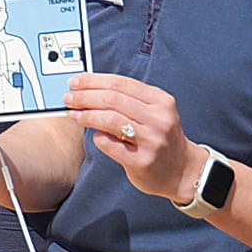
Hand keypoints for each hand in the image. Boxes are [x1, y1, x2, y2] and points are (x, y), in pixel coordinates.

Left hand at [62, 73, 198, 202]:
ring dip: (87, 115)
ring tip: (74, 115)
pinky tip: (94, 135)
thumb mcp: (154, 112)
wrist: (183, 170)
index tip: (75, 81)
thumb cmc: (160, 138)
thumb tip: (89, 88)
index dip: (94, 80)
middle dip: (85, 96)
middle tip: (68, 98)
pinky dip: (98, 137)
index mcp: (160, 101)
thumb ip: (128, 100)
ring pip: (111, 120)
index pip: (121, 83)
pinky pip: (111, 145)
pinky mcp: (143, 161)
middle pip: (113, 100)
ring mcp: (152, 140)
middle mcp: (159, 118)